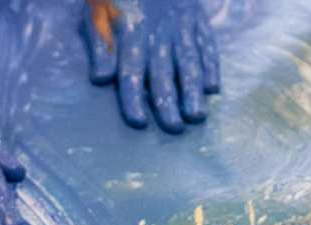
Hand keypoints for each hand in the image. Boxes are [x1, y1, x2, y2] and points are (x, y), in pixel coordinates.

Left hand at [83, 0, 219, 132]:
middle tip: (174, 128)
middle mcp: (157, 35)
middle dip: (168, 102)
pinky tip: (213, 88)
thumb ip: (99, 43)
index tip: (139, 122)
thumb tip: (99, 78)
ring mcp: (180, 26)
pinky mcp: (197, 18)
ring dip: (193, 90)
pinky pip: (207, 44)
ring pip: (188, 62)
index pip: (131, 73)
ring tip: (197, 115)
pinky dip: (211, 65)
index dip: (134, 99)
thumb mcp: (97, 10)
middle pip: (162, 73)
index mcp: (130, 36)